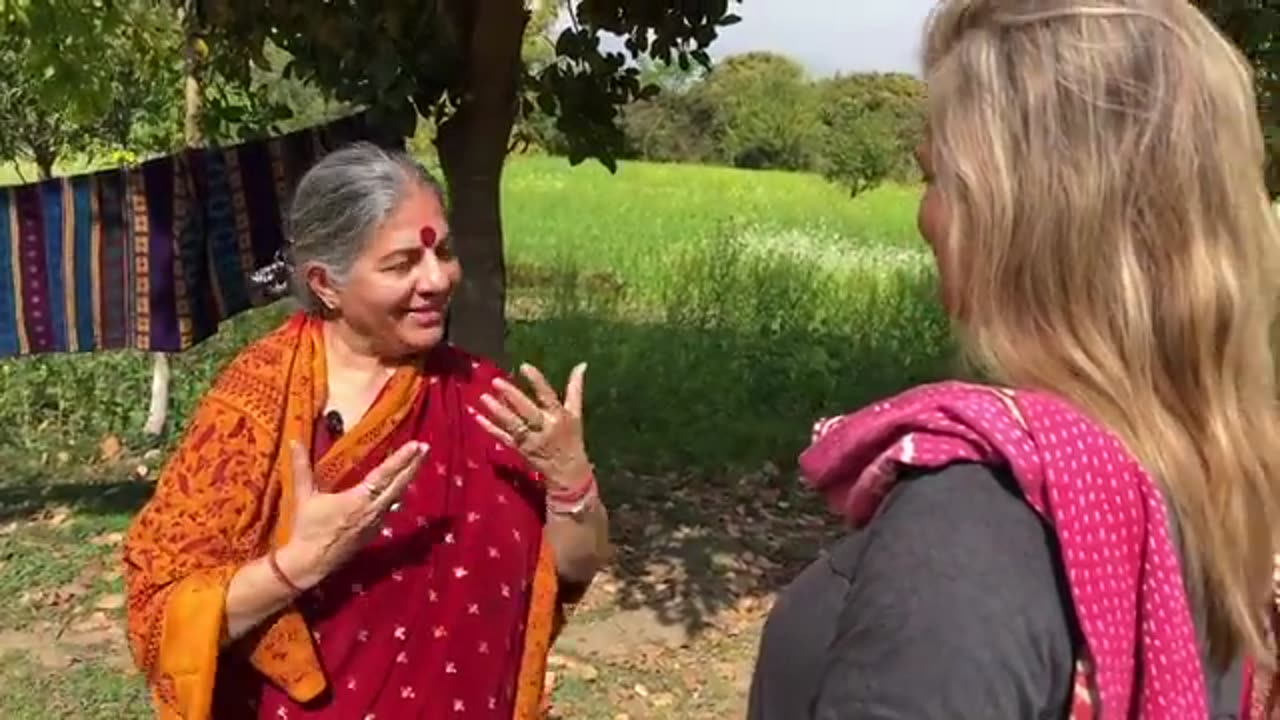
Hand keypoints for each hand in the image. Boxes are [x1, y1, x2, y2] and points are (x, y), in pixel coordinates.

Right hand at [277, 440, 426, 588]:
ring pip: (397, 497)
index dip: (402, 458)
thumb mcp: (304, 496)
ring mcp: (376, 522)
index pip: (385, 474)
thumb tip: (295, 442)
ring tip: (416, 464)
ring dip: (407, 479)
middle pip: (399, 484)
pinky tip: (399, 491)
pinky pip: (390, 509)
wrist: (311, 562)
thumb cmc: (307, 528)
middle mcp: (373, 509)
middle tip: (426, 448)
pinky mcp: (375, 532)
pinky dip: (396, 496)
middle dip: (413, 465)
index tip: (416, 445)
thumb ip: (301, 468)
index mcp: (358, 498)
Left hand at [475, 362, 591, 492]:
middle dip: (512, 396)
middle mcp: (546, 428)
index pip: (548, 396)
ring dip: (498, 411)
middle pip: (528, 410)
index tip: (524, 366)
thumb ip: (575, 389)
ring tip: (484, 397)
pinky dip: (491, 428)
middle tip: (496, 381)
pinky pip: (504, 438)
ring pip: (514, 425)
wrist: (569, 473)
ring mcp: (531, 441)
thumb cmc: (572, 439)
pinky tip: (478, 417)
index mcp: (559, 417)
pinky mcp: (520, 450)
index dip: (537, 381)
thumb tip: (581, 364)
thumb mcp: (576, 414)